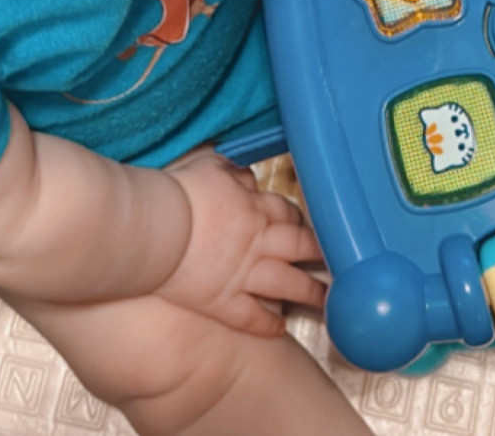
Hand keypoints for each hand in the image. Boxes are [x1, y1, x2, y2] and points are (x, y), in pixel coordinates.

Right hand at [156, 149, 325, 336]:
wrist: (157, 229)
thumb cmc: (181, 192)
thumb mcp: (212, 167)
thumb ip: (234, 172)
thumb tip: (246, 174)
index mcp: (256, 208)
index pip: (289, 213)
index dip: (300, 220)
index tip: (306, 225)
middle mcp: (258, 242)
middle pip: (299, 246)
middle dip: (319, 253)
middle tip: (336, 261)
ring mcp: (243, 275)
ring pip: (287, 284)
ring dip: (309, 292)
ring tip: (325, 300)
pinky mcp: (223, 302)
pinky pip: (252, 316)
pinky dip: (268, 323)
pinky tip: (279, 327)